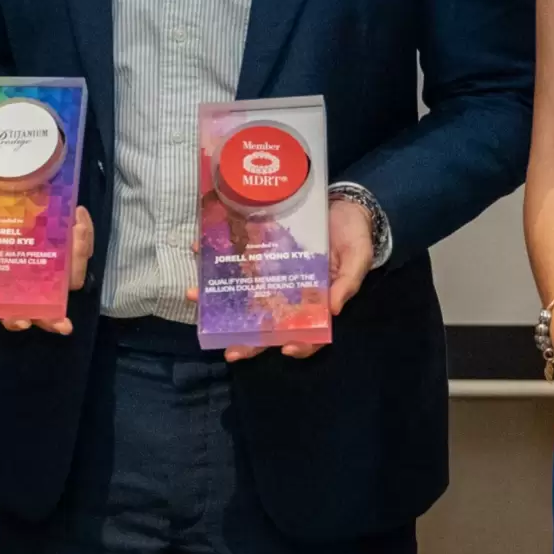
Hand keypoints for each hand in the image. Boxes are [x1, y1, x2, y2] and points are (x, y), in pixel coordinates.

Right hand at [0, 206, 95, 334]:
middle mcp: (32, 282)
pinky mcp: (68, 244)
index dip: (17, 321)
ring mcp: (52, 265)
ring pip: (72, 277)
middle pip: (49, 310)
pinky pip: (81, 246)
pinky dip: (83, 232)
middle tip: (61, 323)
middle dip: (54, 317)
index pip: (13, 314)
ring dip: (77, 258)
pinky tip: (78, 214)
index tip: (22, 321)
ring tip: (75, 231)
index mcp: (5, 286)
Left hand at [182, 196, 371, 362]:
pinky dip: (217, 258)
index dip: (299, 345)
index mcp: (316, 301)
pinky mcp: (260, 252)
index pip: (308, 332)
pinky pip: (237, 261)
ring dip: (218, 299)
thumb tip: (334, 309)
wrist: (344, 203)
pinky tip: (199, 251)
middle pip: (268, 322)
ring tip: (196, 295)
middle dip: (246, 337)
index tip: (284, 349)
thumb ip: (348, 282)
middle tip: (228, 350)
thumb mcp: (357, 257)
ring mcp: (272, 274)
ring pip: (244, 295)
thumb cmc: (354, 236)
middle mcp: (290, 293)